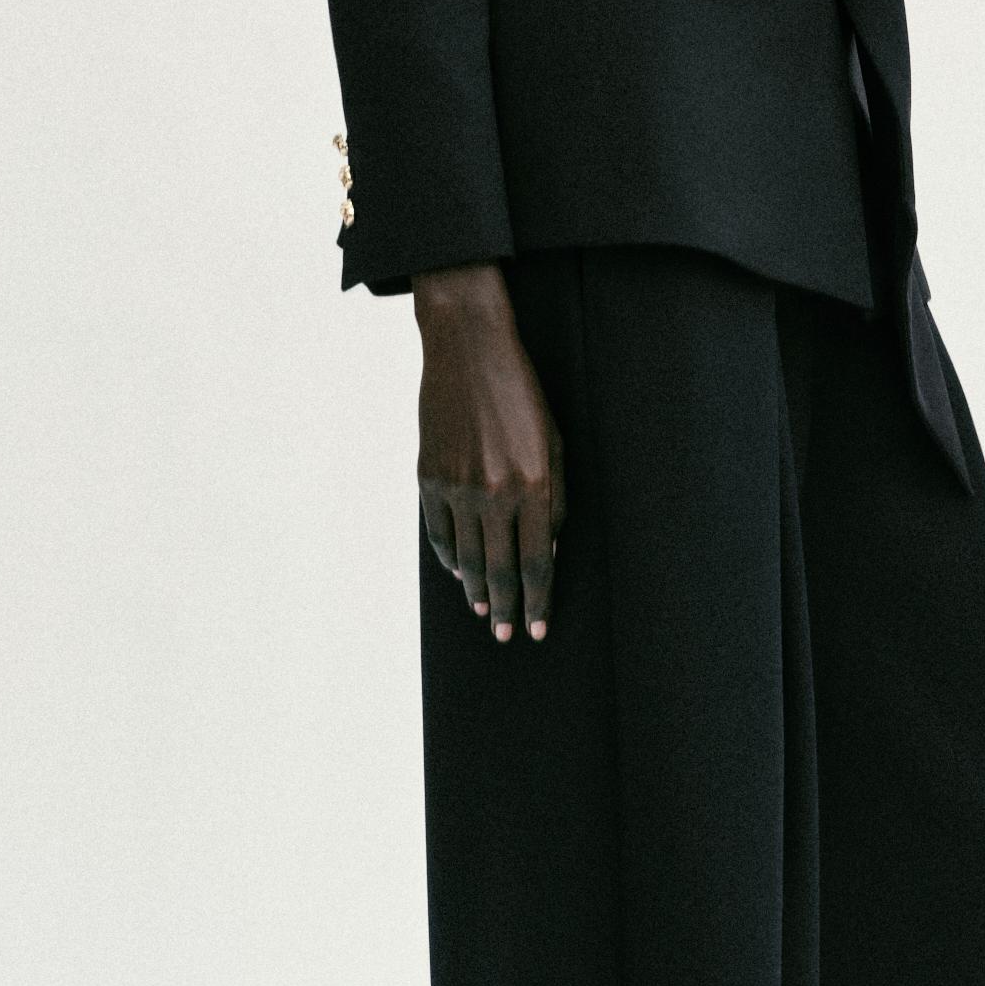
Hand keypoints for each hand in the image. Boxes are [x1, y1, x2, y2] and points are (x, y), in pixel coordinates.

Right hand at [411, 266, 565, 640]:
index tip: (537, 628)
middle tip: (507, 635)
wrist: (469, 349)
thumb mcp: (555, 443)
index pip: (538, 562)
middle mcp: (495, 492)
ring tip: (485, 613)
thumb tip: (548, 551)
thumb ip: (554, 500)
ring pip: (468, 559)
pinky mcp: (429, 477)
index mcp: (534, 484)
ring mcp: (457, 487)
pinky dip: (449, 560)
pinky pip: (439, 534)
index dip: (538, 601)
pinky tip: (460, 574)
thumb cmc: (522, 395)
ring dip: (478, 592)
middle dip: (507, 608)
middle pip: (502, 569)